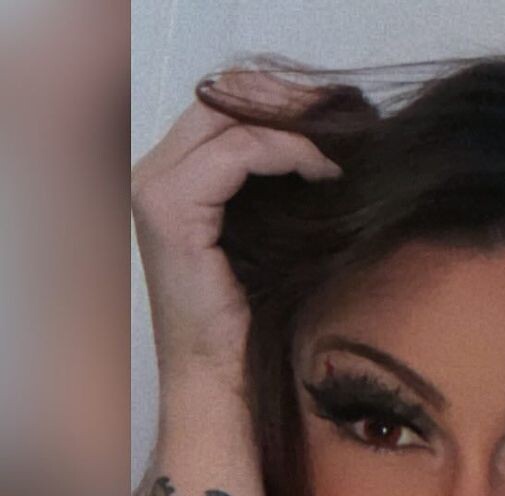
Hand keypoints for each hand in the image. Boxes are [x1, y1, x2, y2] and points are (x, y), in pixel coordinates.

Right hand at [132, 71, 342, 383]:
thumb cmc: (253, 320)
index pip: (221, 108)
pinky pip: (238, 154)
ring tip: (339, 146)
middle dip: (286, 101)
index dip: (279, 101)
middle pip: (221, 101)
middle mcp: (153, 175)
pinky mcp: (170, 209)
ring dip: (292, 123)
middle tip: (341, 117)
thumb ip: (279, 188)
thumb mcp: (271, 238)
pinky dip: (287, 152)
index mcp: (172, 180)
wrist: (222, 376)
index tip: (336, 117)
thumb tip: (337, 148)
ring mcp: (155, 189)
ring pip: (227, 118)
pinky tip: (323, 171)